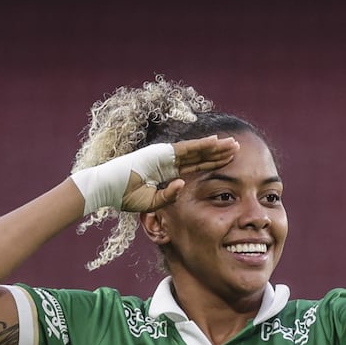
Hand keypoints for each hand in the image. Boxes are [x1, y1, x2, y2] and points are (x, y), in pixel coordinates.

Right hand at [119, 135, 239, 212]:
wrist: (108, 189)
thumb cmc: (126, 196)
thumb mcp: (153, 202)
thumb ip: (170, 195)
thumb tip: (183, 185)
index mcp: (168, 173)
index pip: (196, 167)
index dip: (213, 164)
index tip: (229, 162)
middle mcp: (168, 161)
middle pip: (200, 157)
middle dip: (219, 153)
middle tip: (238, 149)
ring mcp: (165, 155)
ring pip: (196, 151)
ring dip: (215, 147)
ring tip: (232, 144)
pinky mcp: (161, 153)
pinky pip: (185, 149)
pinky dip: (201, 145)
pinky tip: (215, 142)